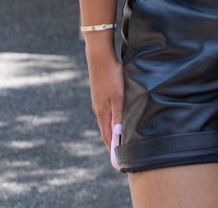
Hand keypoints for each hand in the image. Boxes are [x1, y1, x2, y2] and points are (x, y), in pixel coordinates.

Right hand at [84, 36, 124, 157]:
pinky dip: (110, 120)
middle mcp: (98, 109)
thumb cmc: (111, 76)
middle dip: (112, 142)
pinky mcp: (100, 95)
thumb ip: (118, 115)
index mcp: (102, 112)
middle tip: (119, 154)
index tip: (117, 160)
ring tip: (117, 140)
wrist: (99, 57)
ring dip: (111, 131)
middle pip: (105, 130)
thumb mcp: (118, 96)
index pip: (107, 135)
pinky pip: (105, 112)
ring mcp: (98, 102)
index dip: (112, 147)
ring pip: (105, 121)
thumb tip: (117, 134)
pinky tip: (114, 119)